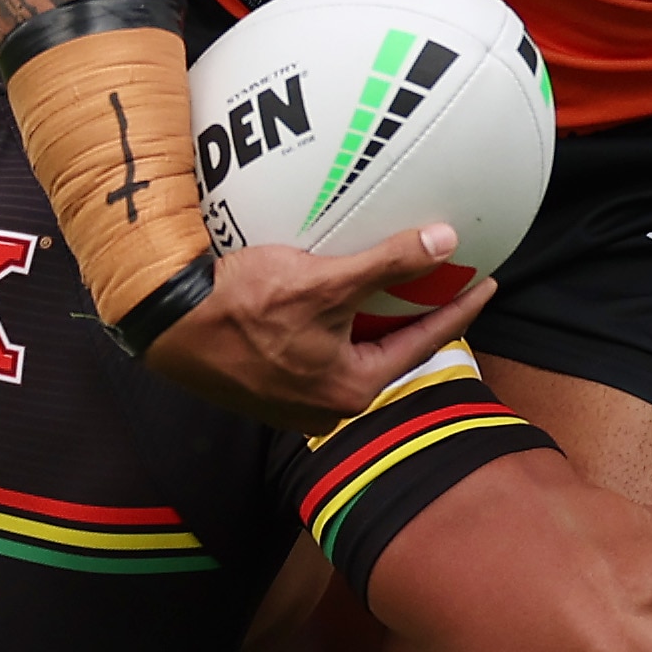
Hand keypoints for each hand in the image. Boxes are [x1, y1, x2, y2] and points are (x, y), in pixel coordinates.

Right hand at [140, 227, 493, 433]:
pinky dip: (334, 324)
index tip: (484, 284)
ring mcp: (295, 402)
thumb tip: (445, 245)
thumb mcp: (324, 281)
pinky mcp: (269, 387)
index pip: (423, 343)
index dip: (458, 310)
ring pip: (350, 352)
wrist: (166, 324)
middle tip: (442, 281)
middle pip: (387, 351)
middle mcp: (326, 406)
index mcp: (350, 390)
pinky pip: (318, 352)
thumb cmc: (240, 307)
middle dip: (413, 315)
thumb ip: (387, 265)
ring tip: (391, 283)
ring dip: (369, 319)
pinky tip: (332, 296)